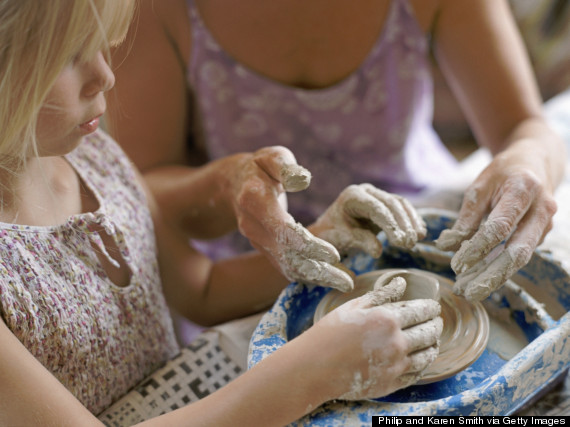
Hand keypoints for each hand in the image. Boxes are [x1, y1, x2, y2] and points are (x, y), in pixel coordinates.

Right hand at [229, 146, 354, 290]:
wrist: (236, 185)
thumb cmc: (261, 167)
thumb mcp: (273, 157)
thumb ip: (286, 167)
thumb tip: (303, 180)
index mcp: (254, 200)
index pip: (282, 229)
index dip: (308, 244)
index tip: (334, 254)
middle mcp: (252, 225)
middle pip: (286, 254)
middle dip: (318, 269)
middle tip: (347, 281)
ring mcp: (256, 240)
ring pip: (286, 266)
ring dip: (316, 278)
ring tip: (345, 284)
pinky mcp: (263, 249)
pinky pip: (285, 266)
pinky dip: (308, 276)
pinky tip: (331, 280)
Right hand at [305, 277, 441, 400]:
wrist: (315, 367)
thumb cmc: (330, 332)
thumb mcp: (354, 306)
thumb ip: (382, 294)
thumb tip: (402, 282)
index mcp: (387, 319)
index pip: (422, 311)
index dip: (431, 308)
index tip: (433, 307)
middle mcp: (396, 343)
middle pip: (430, 332)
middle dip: (436, 324)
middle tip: (436, 321)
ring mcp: (395, 365)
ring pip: (428, 354)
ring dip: (434, 344)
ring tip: (432, 339)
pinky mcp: (392, 383)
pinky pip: (417, 373)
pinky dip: (424, 364)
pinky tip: (421, 358)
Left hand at [309, 183, 426, 259]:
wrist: (329, 229)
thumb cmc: (332, 234)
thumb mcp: (342, 238)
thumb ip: (359, 241)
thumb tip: (378, 251)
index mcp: (353, 196)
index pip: (376, 208)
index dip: (391, 225)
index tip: (401, 242)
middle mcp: (366, 191)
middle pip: (391, 204)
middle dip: (403, 224)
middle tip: (410, 244)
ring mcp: (376, 194)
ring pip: (399, 204)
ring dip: (411, 221)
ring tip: (418, 239)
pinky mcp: (384, 202)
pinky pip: (402, 208)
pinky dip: (412, 219)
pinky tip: (420, 232)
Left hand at [435, 155, 557, 300]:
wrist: (536, 162)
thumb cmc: (503, 173)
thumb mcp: (480, 186)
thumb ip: (466, 217)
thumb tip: (446, 246)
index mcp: (523, 190)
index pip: (500, 227)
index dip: (478, 248)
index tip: (457, 265)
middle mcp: (541, 210)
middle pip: (518, 251)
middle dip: (491, 275)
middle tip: (467, 292)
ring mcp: (545, 224)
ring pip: (521, 258)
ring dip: (494, 277)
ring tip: (469, 291)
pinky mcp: (541, 235)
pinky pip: (520, 256)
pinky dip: (499, 269)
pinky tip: (478, 279)